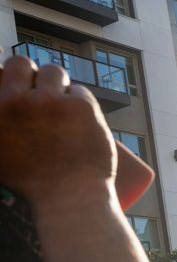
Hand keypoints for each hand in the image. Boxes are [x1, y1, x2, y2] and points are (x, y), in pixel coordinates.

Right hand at [0, 56, 117, 206]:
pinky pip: (80, 91)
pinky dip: (81, 103)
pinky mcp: (80, 105)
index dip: (10, 78)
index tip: (19, 88)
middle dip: (31, 74)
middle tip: (41, 92)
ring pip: (54, 72)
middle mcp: (16, 101)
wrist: (68, 198)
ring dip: (58, 85)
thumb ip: (1, 126)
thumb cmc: (32, 184)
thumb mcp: (0, 155)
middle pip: (21, 63)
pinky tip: (82, 119)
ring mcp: (49, 101)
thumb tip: (6, 110)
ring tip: (63, 107)